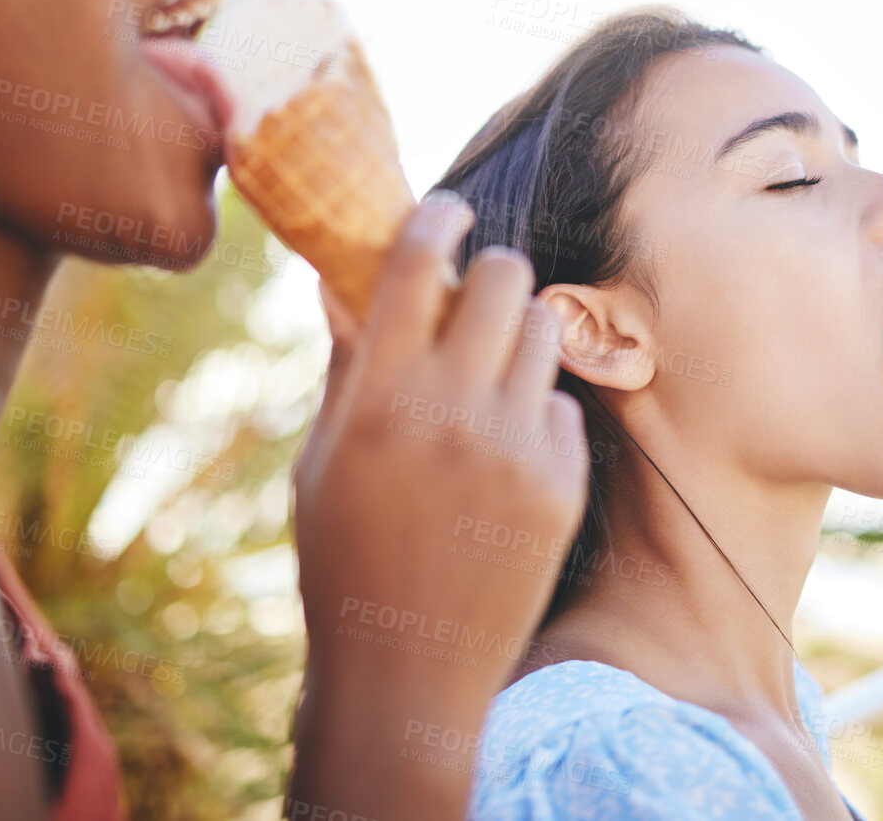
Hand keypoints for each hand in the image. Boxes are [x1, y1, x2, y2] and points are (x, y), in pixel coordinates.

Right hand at [289, 193, 589, 818]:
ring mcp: (515, 448)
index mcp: (378, 397)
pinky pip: (561, 403)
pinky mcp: (561, 484)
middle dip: (489, 270)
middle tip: (474, 293)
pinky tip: (507, 454)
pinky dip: (537, 411)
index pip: (417, 262)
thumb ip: (347, 365)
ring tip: (491, 373)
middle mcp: (453, 410)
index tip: (445, 211)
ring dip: (517, 332)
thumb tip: (341, 281)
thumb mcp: (321, 460)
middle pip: (503, 274)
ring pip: (544, 329)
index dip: (436, 218)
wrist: (407, 671)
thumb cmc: (344, 559)